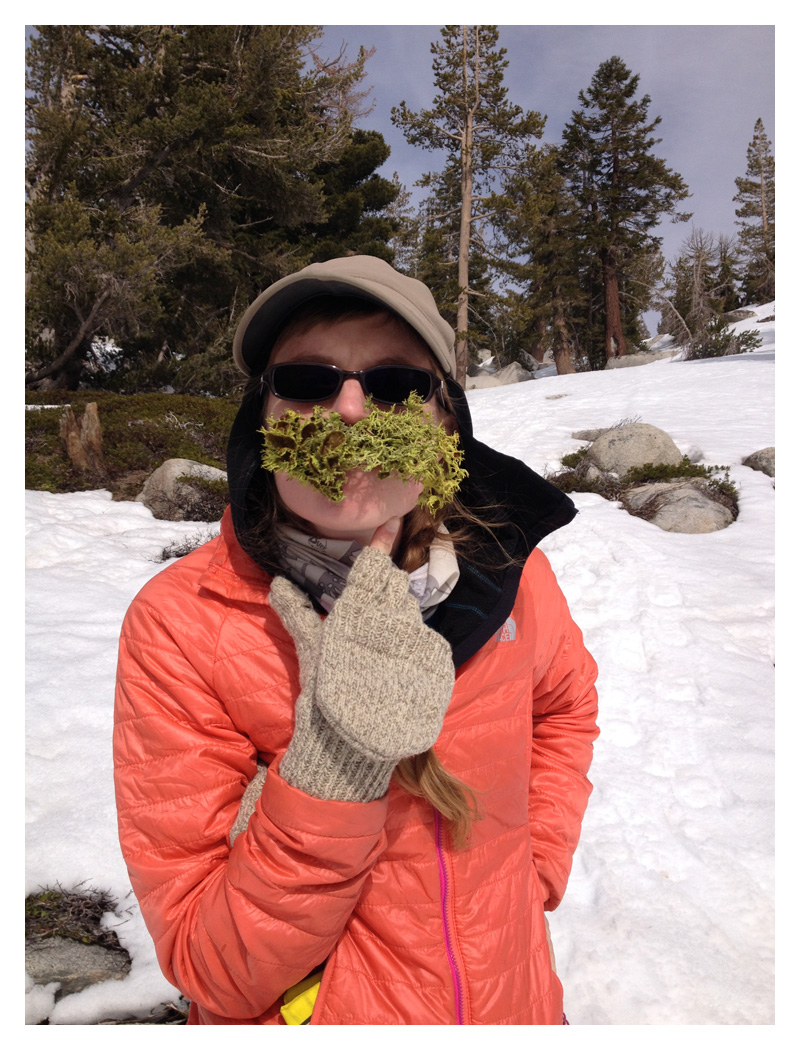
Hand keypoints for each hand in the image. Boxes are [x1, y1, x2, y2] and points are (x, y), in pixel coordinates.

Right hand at [269, 517, 454, 800]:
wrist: (348, 749)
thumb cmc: (323, 699)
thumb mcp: (311, 650)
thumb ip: (297, 613)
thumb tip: (278, 583)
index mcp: (356, 614)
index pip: (372, 569)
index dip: (382, 543)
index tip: (394, 519)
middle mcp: (386, 622)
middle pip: (393, 586)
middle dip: (388, 582)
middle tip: (383, 580)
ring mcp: (411, 643)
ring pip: (409, 611)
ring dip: (399, 614)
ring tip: (386, 629)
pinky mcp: (431, 664)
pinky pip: (426, 639)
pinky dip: (416, 639)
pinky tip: (404, 649)